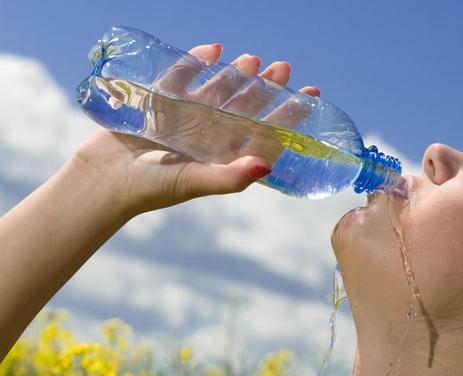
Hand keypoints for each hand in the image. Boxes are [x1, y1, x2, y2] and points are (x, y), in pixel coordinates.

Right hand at [72, 43, 320, 215]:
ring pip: (219, 89)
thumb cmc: (153, 189)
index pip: (265, 130)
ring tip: (252, 59)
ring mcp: (187, 116)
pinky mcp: (162, 102)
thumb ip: (231, 177)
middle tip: (284, 68)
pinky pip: (183, 77)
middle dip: (266, 87)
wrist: (103, 181)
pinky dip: (196, 63)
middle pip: (246, 105)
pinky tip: (213, 51)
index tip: (310, 94)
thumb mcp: (196, 182)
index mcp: (225, 154)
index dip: (288, 113)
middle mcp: (211, 134)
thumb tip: (267, 165)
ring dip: (236, 74)